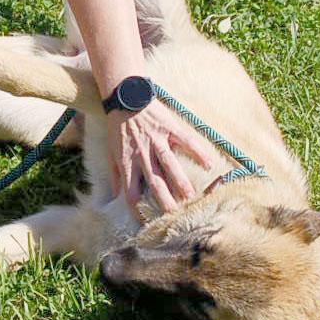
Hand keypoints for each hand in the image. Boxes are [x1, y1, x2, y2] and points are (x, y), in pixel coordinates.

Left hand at [107, 100, 215, 216]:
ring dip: (181, 181)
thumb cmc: (117, 127)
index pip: (131, 191)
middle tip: (174, 216)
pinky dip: (198, 152)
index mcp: (127, 161)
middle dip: (164, 201)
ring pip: (170, 164)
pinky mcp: (170, 127)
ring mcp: (157, 140)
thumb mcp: (111, 151)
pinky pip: (186, 141)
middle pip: (154, 182)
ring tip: (191, 197)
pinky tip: (208, 164)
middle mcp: (142, 153)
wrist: (125, 96)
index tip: (147, 224)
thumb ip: (115, 174)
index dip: (138, 209)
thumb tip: (115, 196)